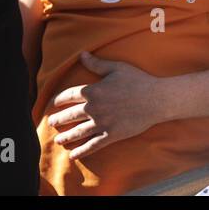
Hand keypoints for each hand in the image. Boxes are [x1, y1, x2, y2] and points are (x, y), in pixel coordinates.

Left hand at [47, 52, 165, 159]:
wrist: (158, 99)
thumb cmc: (138, 81)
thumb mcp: (115, 68)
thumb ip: (96, 63)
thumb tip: (81, 54)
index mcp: (91, 91)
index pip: (68, 96)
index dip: (58, 100)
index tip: (53, 103)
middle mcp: (93, 108)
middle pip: (69, 115)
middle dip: (58, 120)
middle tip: (51, 123)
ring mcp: (102, 123)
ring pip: (78, 132)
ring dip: (66, 137)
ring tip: (57, 140)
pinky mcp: (113, 135)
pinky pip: (93, 145)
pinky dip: (82, 151)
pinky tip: (73, 156)